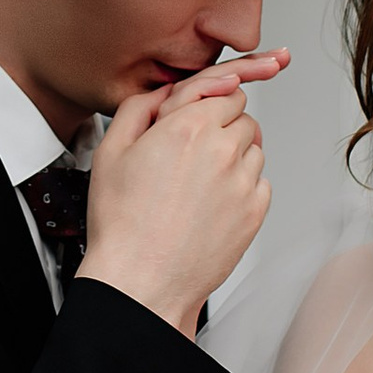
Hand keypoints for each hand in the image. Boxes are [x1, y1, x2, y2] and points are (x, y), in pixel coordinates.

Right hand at [78, 52, 286, 335]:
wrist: (142, 281)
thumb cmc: (123, 224)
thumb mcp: (110, 151)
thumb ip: (141, 107)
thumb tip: (167, 91)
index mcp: (187, 127)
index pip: (226, 90)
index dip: (211, 102)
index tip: (203, 116)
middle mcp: (222, 149)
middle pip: (244, 117)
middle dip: (223, 127)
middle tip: (195, 153)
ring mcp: (243, 182)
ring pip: (255, 149)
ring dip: (236, 156)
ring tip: (201, 183)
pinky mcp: (255, 212)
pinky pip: (261, 183)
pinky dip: (243, 187)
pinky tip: (212, 204)